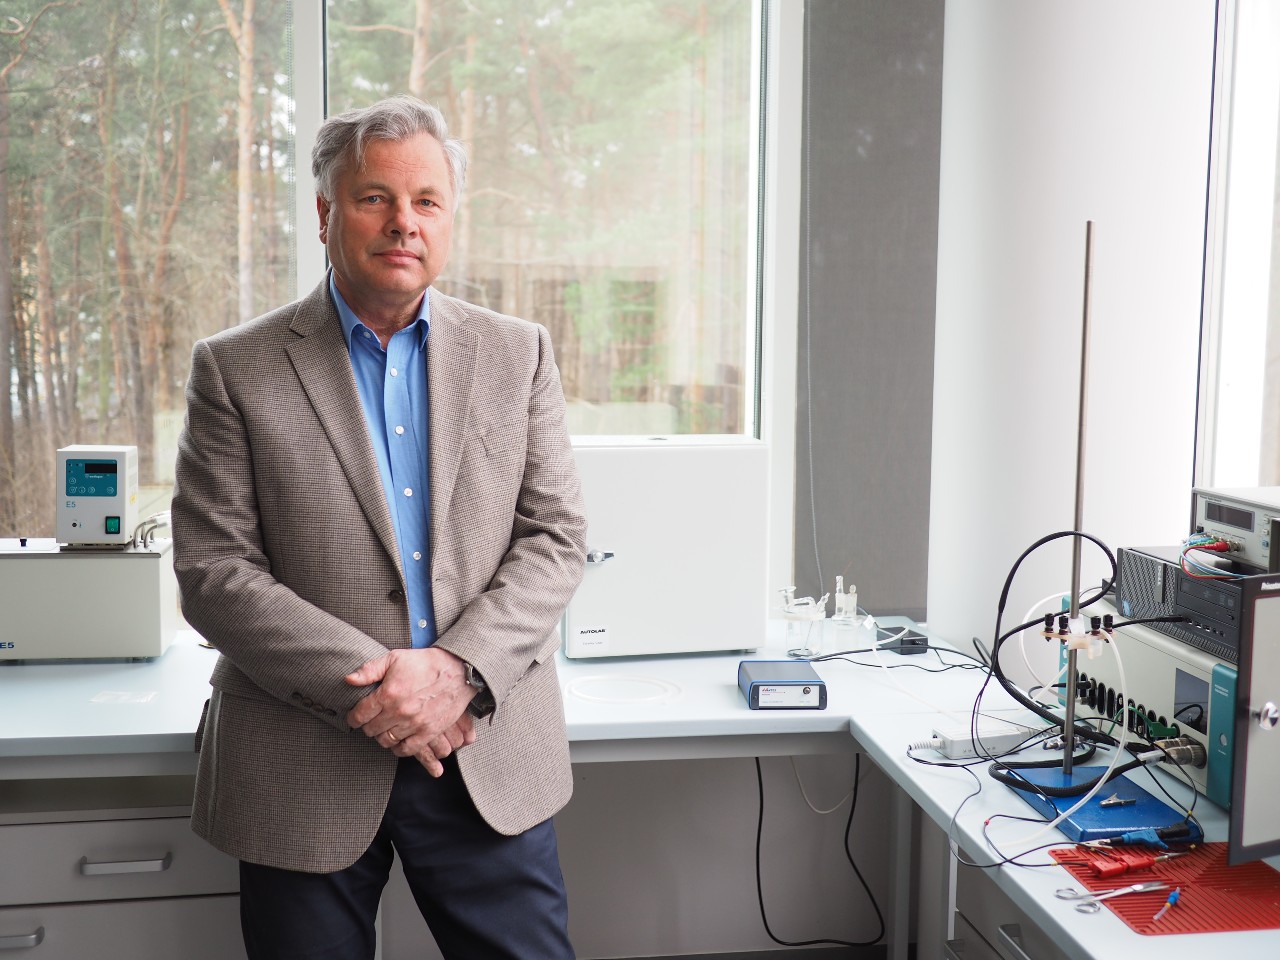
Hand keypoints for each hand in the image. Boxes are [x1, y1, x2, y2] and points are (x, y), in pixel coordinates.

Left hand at [345, 648, 477, 775]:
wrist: (458, 671)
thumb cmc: (426, 663)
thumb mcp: (395, 658)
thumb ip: (369, 670)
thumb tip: (348, 680)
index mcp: (388, 693)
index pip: (360, 714)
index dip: (353, 718)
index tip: (355, 718)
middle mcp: (399, 711)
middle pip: (372, 729)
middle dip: (368, 726)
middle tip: (372, 721)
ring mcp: (414, 724)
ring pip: (387, 741)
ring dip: (382, 736)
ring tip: (385, 728)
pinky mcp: (429, 732)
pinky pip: (407, 750)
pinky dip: (399, 748)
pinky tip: (398, 739)